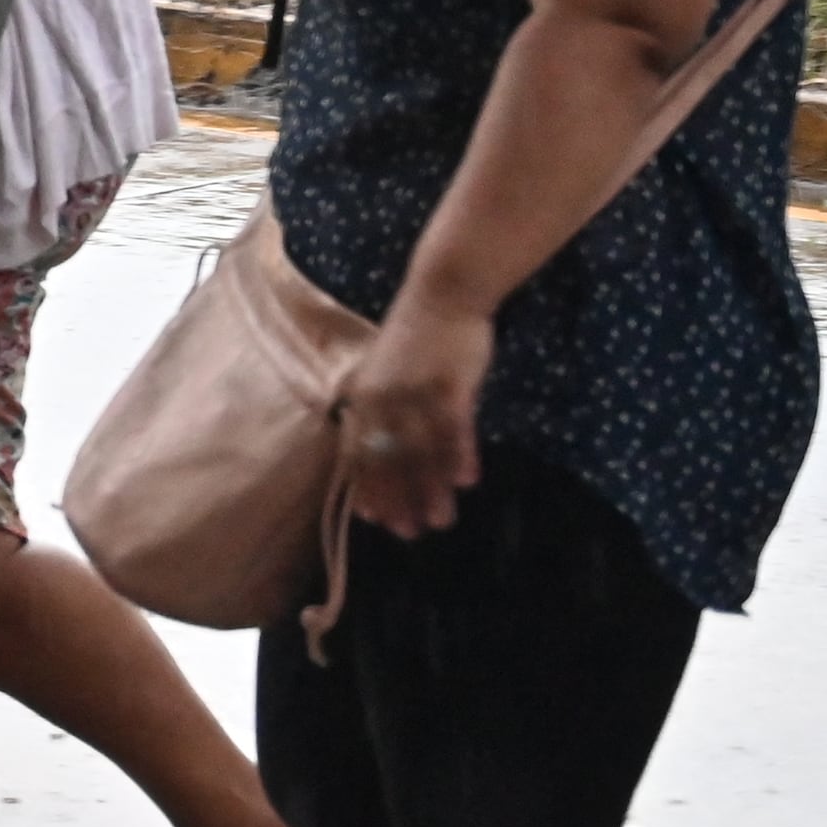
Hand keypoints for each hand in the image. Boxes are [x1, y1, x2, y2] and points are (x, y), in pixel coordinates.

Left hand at [335, 291, 493, 536]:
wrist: (443, 292)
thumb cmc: (417, 336)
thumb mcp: (385, 371)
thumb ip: (381, 409)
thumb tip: (381, 450)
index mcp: (365, 395)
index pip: (359, 452)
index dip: (367, 487)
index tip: (374, 521)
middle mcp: (384, 397)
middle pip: (388, 459)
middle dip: (399, 500)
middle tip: (410, 533)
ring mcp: (416, 390)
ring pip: (421, 452)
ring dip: (431, 490)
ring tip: (441, 520)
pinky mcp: (449, 383)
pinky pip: (454, 429)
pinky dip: (459, 457)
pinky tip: (466, 482)